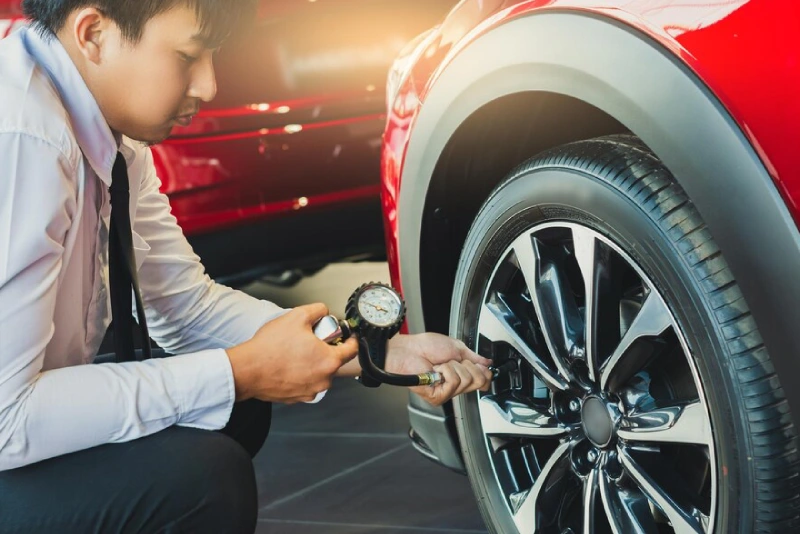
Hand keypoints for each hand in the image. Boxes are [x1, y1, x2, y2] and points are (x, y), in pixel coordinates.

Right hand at [226, 303, 357, 403]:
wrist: (248, 370)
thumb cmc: (270, 348)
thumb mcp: (297, 316)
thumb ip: (317, 310)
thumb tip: (324, 311)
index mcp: (329, 361)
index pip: (352, 350)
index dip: (351, 339)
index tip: (348, 336)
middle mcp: (323, 380)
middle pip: (333, 361)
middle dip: (325, 349)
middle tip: (310, 340)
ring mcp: (310, 391)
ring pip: (319, 373)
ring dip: (312, 363)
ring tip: (295, 352)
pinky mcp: (297, 398)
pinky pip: (305, 383)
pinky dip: (300, 374)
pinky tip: (287, 364)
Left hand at [385, 333, 491, 405]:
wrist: (407, 349)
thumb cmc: (425, 347)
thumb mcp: (456, 347)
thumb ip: (474, 357)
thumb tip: (488, 362)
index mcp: (460, 375)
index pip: (484, 382)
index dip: (484, 371)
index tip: (477, 363)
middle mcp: (455, 386)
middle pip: (479, 381)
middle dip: (467, 365)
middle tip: (452, 361)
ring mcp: (447, 392)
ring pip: (466, 380)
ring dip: (453, 366)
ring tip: (440, 366)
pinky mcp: (438, 396)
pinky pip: (454, 382)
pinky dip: (446, 371)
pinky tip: (436, 370)